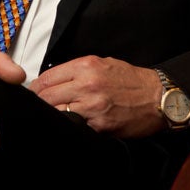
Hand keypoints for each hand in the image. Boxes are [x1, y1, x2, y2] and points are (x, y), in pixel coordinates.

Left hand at [29, 55, 163, 137]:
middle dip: (39, 102)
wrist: (157, 97)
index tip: (32, 93)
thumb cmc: (131, 79)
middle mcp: (87, 84)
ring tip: (47, 119)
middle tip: (35, 109)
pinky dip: (67, 126)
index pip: (48, 77)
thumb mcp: (104, 63)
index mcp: (87, 65)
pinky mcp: (99, 125)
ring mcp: (92, 105)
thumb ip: (79, 69)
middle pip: (47, 95)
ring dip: (50, 115)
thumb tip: (55, 78)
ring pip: (56, 111)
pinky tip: (65, 127)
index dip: (36, 87)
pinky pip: (74, 126)